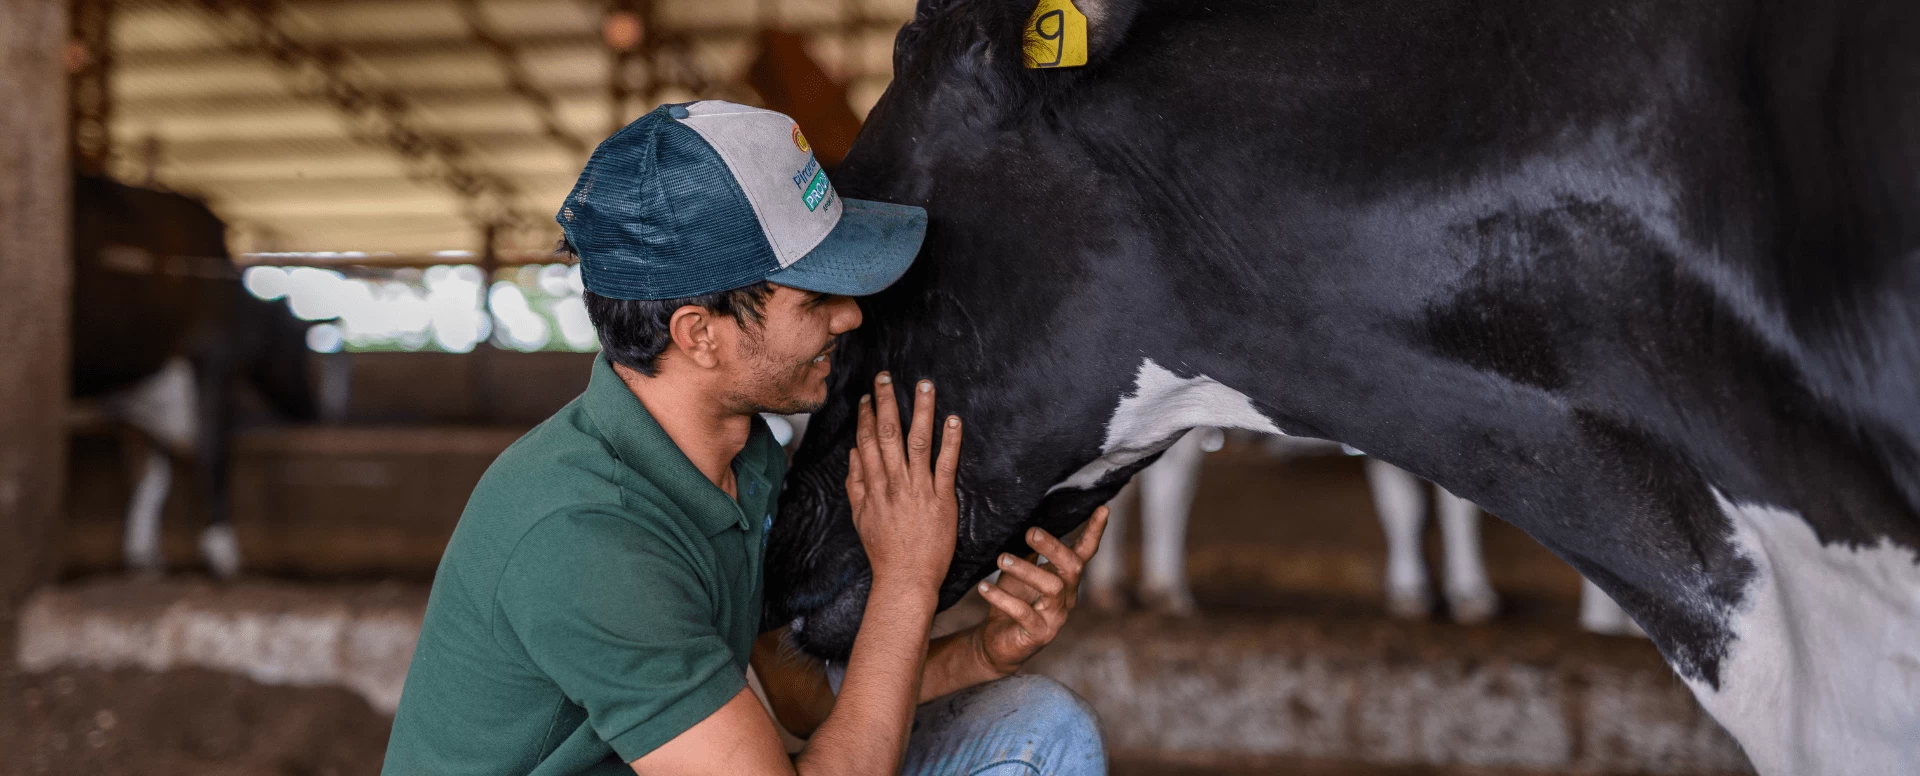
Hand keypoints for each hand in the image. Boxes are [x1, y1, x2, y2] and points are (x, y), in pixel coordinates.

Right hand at [846, 372, 961, 592]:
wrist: (905, 578)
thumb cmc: (884, 551)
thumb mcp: (861, 517)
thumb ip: (855, 484)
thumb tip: (853, 454)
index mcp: (873, 487)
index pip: (867, 442)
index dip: (866, 416)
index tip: (867, 396)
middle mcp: (893, 483)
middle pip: (888, 434)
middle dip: (886, 402)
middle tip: (886, 377)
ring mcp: (918, 490)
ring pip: (917, 442)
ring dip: (921, 411)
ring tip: (924, 386)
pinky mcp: (941, 499)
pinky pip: (946, 465)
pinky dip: (950, 442)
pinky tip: (953, 420)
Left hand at [971, 506, 1109, 675]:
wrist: (998, 644)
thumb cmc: (1012, 601)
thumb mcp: (1019, 572)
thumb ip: (1029, 552)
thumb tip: (1028, 521)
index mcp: (1065, 578)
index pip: (1084, 552)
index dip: (1094, 532)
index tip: (1103, 508)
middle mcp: (1067, 596)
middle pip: (1072, 567)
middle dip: (1054, 547)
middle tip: (1030, 532)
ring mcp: (1056, 617)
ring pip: (1052, 587)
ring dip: (1025, 570)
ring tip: (1001, 558)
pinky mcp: (1039, 634)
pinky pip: (1023, 612)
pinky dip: (1002, 598)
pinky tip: (984, 588)